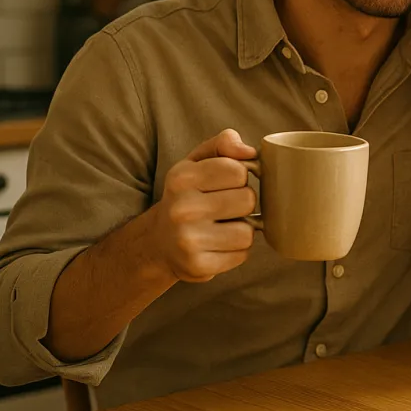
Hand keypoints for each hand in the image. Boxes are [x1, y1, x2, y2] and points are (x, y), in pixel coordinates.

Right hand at [146, 129, 258, 282]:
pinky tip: (218, 245)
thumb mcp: (196, 163)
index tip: (224, 184)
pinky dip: (237, 250)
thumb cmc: (187, 196)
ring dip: (242, 229)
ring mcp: (188, 240)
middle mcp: (181, 209)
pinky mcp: (198, 266)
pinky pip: (243, 254)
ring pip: (248, 231)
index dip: (238, 177)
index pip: (238, 170)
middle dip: (242, 203)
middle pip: (247, 199)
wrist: (159, 242)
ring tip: (221, 227)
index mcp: (181, 178)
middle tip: (223, 207)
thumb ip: (222, 144)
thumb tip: (250, 152)